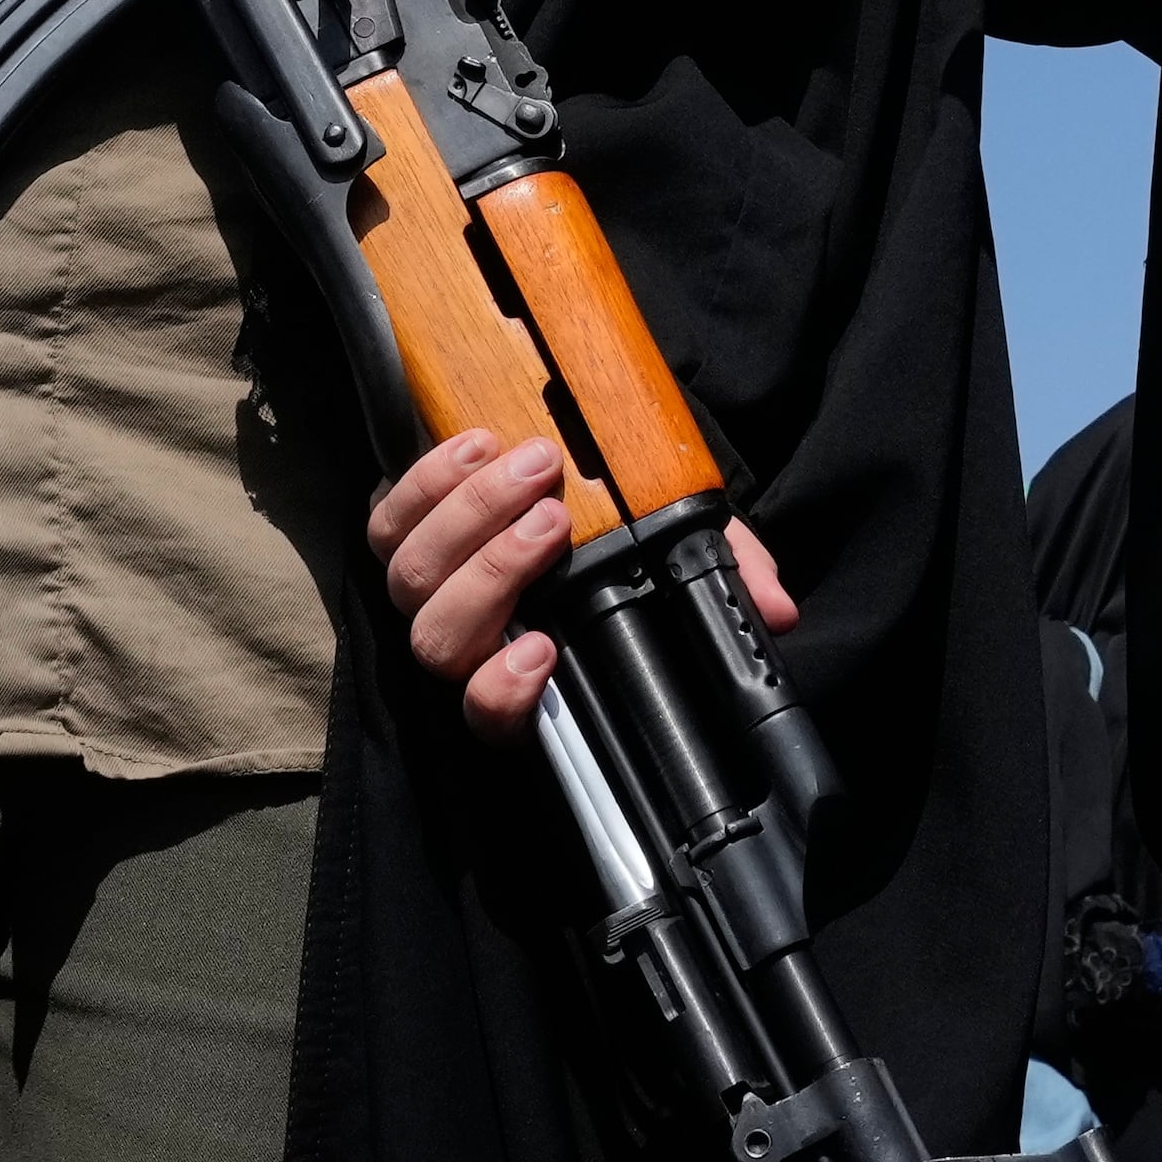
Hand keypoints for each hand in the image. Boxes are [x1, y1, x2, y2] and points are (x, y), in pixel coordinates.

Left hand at [365, 431, 799, 742]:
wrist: (548, 458)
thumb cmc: (616, 519)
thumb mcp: (678, 544)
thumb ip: (723, 576)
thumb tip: (775, 610)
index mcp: (526, 666)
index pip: (493, 716)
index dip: (503, 696)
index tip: (543, 650)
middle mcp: (465, 638)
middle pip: (442, 640)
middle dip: (497, 573)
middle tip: (555, 517)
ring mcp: (423, 586)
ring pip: (412, 580)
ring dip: (470, 517)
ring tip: (533, 464)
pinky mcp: (394, 529)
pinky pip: (386, 519)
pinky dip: (429, 481)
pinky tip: (479, 446)